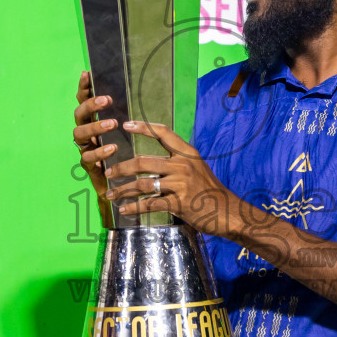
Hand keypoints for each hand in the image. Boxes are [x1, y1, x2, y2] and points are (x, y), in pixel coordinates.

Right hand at [71, 70, 116, 200]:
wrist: (123, 184)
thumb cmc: (126, 152)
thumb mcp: (128, 131)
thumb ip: (127, 115)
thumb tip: (137, 91)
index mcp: (93, 120)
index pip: (84, 100)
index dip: (84, 87)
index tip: (87, 74)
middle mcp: (86, 132)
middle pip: (79, 114)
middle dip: (91, 105)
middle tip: (108, 100)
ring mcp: (85, 148)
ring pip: (79, 134)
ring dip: (95, 126)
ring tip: (112, 124)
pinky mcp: (88, 166)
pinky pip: (87, 157)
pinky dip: (99, 152)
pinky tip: (112, 148)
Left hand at [102, 120, 237, 235]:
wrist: (228, 212)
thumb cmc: (210, 191)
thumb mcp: (197, 169)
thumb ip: (177, 163)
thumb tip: (150, 163)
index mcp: (187, 153)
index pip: (163, 133)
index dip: (143, 127)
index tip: (125, 124)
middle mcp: (182, 166)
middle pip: (143, 162)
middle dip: (121, 168)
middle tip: (108, 173)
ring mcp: (180, 184)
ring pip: (142, 184)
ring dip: (123, 190)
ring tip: (111, 195)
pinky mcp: (178, 203)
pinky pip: (149, 204)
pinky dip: (134, 208)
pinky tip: (124, 210)